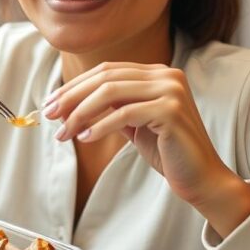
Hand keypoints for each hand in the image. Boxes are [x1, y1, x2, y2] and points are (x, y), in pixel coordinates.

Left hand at [44, 62, 249, 233]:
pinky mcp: (171, 111)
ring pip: (111, 92)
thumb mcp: (134, 123)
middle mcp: (166, 75)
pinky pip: (125, 114)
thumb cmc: (166, 152)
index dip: (75, 86)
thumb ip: (111, 108)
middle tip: (49, 115)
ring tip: (63, 132)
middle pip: (105, 77)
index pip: (106, 71)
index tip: (50, 103)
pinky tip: (85, 138)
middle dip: (72, 96)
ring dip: (80, 113)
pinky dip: (101, 125)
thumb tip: (68, 103)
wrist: (200, 178)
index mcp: (157, 73)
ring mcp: (171, 90)